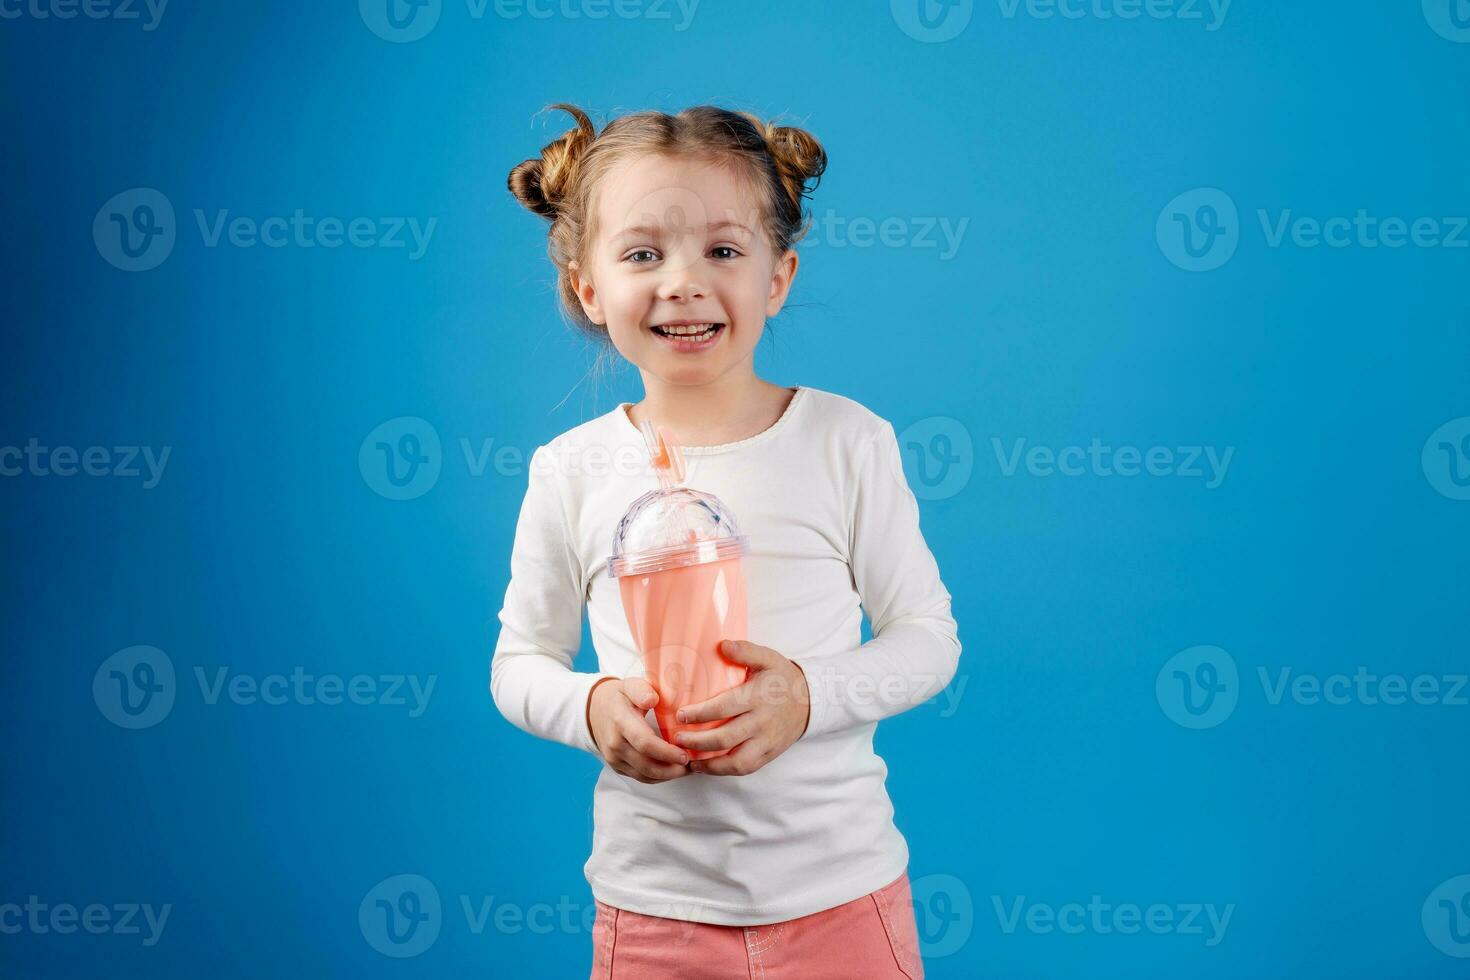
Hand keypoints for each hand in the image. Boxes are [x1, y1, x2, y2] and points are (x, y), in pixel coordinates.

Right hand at [587, 677, 691, 784]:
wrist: (594, 711)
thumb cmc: (620, 697)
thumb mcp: (629, 685)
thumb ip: (641, 690)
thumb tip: (652, 699)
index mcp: (620, 721)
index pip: (644, 743)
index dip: (666, 752)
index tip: (685, 754)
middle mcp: (615, 744)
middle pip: (646, 764)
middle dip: (671, 769)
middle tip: (692, 765)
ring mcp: (614, 758)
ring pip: (644, 775)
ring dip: (667, 776)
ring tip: (687, 769)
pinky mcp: (617, 767)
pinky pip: (640, 777)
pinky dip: (658, 777)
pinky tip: (673, 771)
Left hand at [675, 640, 810, 776]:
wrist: (810, 701)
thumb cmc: (781, 678)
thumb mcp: (768, 658)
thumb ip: (746, 651)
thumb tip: (722, 645)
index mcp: (758, 697)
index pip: (725, 708)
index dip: (700, 714)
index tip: (680, 715)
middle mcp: (763, 722)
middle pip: (726, 738)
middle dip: (697, 741)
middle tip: (676, 738)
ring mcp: (767, 741)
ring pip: (736, 761)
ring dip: (709, 764)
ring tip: (687, 759)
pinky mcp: (769, 754)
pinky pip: (745, 768)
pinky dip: (723, 771)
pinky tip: (705, 766)